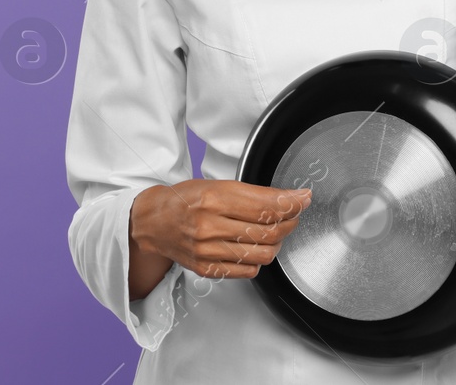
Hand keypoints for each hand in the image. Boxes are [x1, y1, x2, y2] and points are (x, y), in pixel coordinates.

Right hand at [127, 179, 311, 298]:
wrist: (152, 223)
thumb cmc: (185, 200)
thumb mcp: (218, 185)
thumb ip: (254, 193)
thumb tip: (291, 197)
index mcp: (214, 199)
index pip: (266, 206)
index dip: (292, 203)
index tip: (304, 198)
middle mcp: (210, 226)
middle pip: (268, 232)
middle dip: (290, 222)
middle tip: (293, 214)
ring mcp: (207, 251)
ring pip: (262, 253)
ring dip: (277, 243)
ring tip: (275, 232)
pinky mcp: (206, 269)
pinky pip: (248, 270)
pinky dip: (259, 259)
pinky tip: (256, 247)